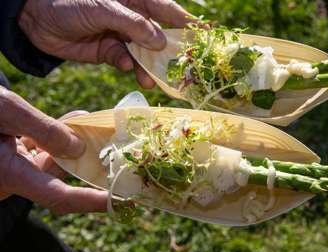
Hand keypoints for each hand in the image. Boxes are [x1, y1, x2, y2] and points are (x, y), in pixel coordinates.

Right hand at [0, 86, 106, 213]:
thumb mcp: (6, 110)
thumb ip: (43, 129)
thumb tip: (79, 149)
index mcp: (7, 174)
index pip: (57, 196)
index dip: (89, 200)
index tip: (116, 201)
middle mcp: (11, 177)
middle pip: (60, 175)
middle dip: (89, 164)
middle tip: (119, 154)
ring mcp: (12, 167)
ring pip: (54, 160)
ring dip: (76, 143)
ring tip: (97, 125)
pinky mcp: (11, 156)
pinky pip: (43, 149)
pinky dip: (59, 137)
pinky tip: (76, 120)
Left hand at [18, 0, 194, 88]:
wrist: (33, 17)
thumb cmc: (69, 1)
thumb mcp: (104, 8)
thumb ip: (133, 25)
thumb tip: (161, 43)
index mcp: (136, 0)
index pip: (168, 11)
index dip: (188, 23)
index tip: (207, 35)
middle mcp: (132, 18)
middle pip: (160, 37)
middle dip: (173, 53)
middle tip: (186, 69)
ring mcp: (121, 36)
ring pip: (145, 54)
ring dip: (152, 67)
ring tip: (155, 80)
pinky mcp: (108, 52)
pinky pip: (126, 62)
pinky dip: (130, 68)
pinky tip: (131, 71)